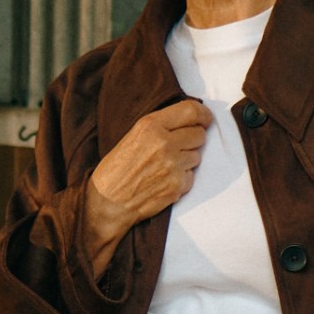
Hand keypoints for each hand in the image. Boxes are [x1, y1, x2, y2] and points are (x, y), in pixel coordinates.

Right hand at [83, 100, 211, 261]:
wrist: (107, 202)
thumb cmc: (116, 169)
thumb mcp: (133, 136)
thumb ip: (160, 126)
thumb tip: (190, 121)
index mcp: (151, 126)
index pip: (191, 111)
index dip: (203, 114)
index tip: (205, 119)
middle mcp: (164, 143)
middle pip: (199, 134)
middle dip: (192, 140)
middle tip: (177, 148)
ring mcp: (172, 165)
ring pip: (197, 156)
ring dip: (186, 160)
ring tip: (164, 166)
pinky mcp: (177, 185)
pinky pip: (191, 177)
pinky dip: (181, 179)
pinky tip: (163, 180)